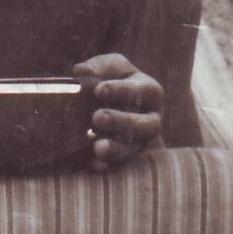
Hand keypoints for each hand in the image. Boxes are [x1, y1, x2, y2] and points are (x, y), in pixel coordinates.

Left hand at [72, 53, 162, 171]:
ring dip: (116, 149)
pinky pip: (119, 166)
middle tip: (97, 117)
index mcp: (150, 92)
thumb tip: (81, 72)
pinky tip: (93, 164)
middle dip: (121, 122)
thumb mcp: (110, 67)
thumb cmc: (113, 80)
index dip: (121, 91)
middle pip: (145, 125)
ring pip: (134, 149)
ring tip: (97, 147)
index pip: (141, 91)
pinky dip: (107, 166)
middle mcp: (151, 120)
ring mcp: (141, 142)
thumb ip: (98, 67)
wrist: (113, 105)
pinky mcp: (127, 159)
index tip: (99, 90)